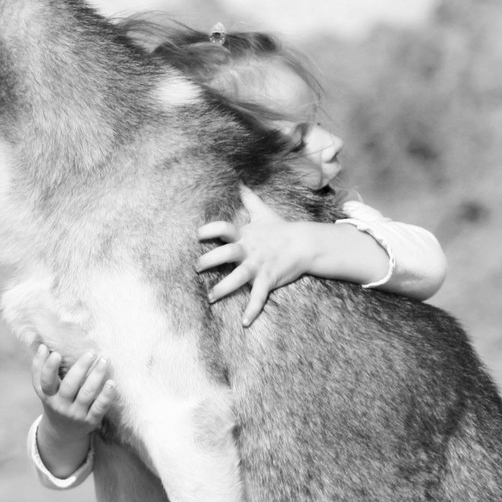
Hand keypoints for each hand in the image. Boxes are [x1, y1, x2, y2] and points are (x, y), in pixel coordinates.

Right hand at [32, 344, 115, 436]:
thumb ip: (40, 368)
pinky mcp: (90, 420)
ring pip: (87, 393)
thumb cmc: (55, 400)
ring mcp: (76, 414)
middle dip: (81, 368)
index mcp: (48, 395)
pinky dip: (106, 395)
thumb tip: (43, 346)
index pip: (46, 381)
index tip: (57, 354)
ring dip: (97, 376)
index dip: (50, 368)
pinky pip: (99, 407)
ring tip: (104, 360)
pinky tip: (111, 383)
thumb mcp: (44, 388)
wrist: (63, 432)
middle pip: (70, 385)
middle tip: (92, 352)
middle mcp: (61, 405)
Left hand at [196, 186, 312, 325]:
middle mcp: (249, 250)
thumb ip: (248, 198)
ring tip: (211, 297)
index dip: (210, 230)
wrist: (305, 244)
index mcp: (244, 235)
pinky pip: (259, 296)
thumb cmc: (280, 229)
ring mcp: (258, 266)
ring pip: (239, 277)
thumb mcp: (263, 212)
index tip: (198, 235)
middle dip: (210, 260)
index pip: (223, 228)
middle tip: (197, 267)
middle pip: (226, 253)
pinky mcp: (268, 279)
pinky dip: (252, 310)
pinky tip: (245, 322)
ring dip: (224, 288)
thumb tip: (239, 180)